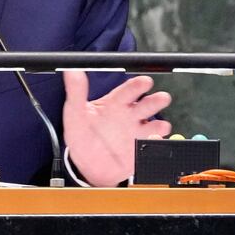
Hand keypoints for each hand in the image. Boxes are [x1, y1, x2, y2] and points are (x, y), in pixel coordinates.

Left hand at [62, 71, 171, 187]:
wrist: (85, 163)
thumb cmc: (82, 132)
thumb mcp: (75, 111)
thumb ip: (76, 92)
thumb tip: (72, 71)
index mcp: (116, 103)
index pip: (128, 91)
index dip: (137, 86)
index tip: (145, 82)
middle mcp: (130, 116)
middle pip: (147, 105)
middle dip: (156, 101)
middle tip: (162, 98)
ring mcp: (137, 133)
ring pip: (154, 126)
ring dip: (160, 126)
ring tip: (161, 126)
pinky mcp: (140, 151)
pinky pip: (151, 148)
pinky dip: (155, 146)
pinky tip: (153, 145)